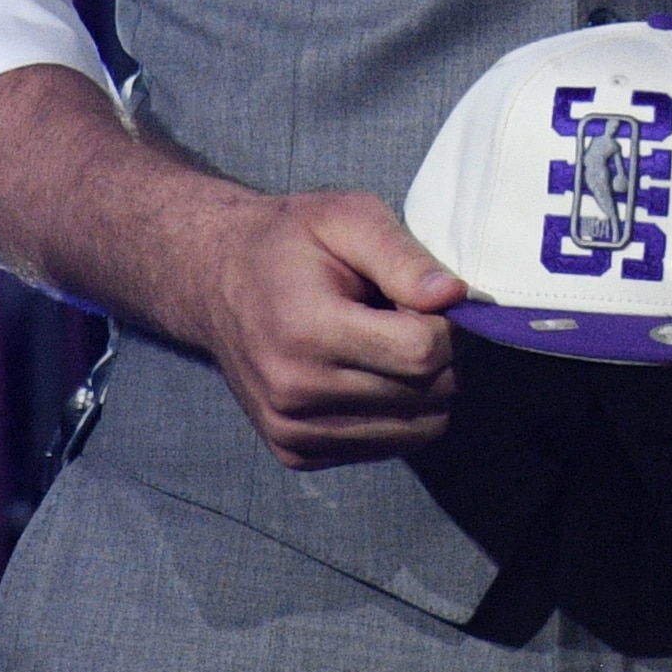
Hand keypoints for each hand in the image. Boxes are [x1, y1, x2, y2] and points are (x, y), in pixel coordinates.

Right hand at [174, 190, 468, 467]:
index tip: (436, 299)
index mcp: (307, 331)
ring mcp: (293, 432)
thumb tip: (455, 296)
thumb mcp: (347, 219)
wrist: (215, 281)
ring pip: (418, 430)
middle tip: (414, 316)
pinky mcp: (296, 453)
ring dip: (425, 388)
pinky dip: (399, 412)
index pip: (422, 353)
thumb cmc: (290, 241)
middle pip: (426, 394)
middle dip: (443, 355)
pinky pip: (388, 446)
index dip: (450, 325)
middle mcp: (295, 393)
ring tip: (389, 343)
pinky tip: (370, 371)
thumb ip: (403, 256)